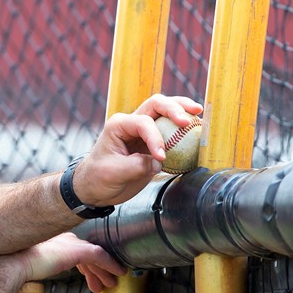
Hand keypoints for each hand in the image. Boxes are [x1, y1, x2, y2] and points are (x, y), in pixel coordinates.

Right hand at [19, 232, 126, 292]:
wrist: (13, 264)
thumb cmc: (16, 265)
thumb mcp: (32, 263)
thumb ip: (41, 263)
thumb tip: (39, 271)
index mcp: (53, 239)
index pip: (75, 250)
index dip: (84, 265)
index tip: (88, 275)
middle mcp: (64, 237)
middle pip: (87, 252)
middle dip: (96, 269)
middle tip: (103, 282)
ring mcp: (71, 243)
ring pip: (95, 256)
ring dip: (104, 271)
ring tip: (110, 284)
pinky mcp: (77, 251)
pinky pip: (101, 257)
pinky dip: (110, 265)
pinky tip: (118, 273)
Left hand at [72, 94, 203, 206]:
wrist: (95, 188)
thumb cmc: (98, 177)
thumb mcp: (114, 173)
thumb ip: (137, 166)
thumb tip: (159, 163)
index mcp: (119, 125)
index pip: (143, 123)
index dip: (155, 138)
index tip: (161, 157)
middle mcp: (132, 123)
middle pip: (156, 104)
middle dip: (174, 108)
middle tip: (188, 119)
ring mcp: (143, 131)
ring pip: (164, 111)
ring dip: (181, 110)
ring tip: (198, 112)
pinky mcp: (152, 143)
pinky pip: (170, 130)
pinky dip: (183, 128)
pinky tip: (196, 128)